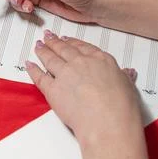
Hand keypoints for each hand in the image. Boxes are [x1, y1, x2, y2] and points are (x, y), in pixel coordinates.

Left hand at [26, 30, 141, 141]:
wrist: (107, 122)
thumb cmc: (120, 107)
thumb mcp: (128, 87)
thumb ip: (124, 77)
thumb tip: (127, 73)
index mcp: (100, 60)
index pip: (82, 47)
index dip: (72, 42)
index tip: (66, 39)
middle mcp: (80, 63)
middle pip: (63, 49)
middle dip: (54, 41)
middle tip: (47, 36)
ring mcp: (64, 74)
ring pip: (49, 58)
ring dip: (42, 51)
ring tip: (38, 46)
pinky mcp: (52, 89)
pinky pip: (39, 77)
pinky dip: (33, 69)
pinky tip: (29, 64)